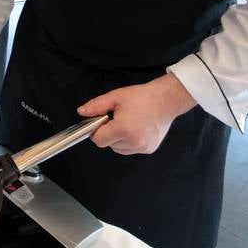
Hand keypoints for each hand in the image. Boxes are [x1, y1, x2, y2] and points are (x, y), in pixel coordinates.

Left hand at [77, 73, 196, 154]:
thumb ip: (96, 106)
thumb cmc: (143, 97)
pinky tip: (135, 128)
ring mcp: (142, 147)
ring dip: (118, 139)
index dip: (97, 131)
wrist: (166, 100)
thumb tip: (82, 112)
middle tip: (117, 118)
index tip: (102, 122)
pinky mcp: (148, 149)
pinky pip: (130, 149)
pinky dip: (129, 141)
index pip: (99, 140)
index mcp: (123, 129)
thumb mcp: (116, 97)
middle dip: (108, 133)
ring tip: (128, 123)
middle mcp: (133, 141)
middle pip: (108, 145)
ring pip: (119, 148)